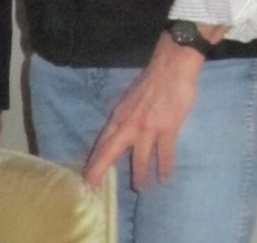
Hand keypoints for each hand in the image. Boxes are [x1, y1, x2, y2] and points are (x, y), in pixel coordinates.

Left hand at [84, 30, 212, 189]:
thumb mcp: (129, 99)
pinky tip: (164, 177)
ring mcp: (147, 127)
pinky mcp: (166, 128)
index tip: (86, 174)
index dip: (94, 159)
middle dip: (99, 169)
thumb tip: (118, 131)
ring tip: (139, 188)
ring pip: (139, 156)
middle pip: (110, 151)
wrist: (170, 68)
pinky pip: (164, 152)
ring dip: (138, 174)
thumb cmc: (151, 82)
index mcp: (119, 116)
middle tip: (92, 187)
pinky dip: (164, 166)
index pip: (102, 141)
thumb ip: (124, 116)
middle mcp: (128, 123)